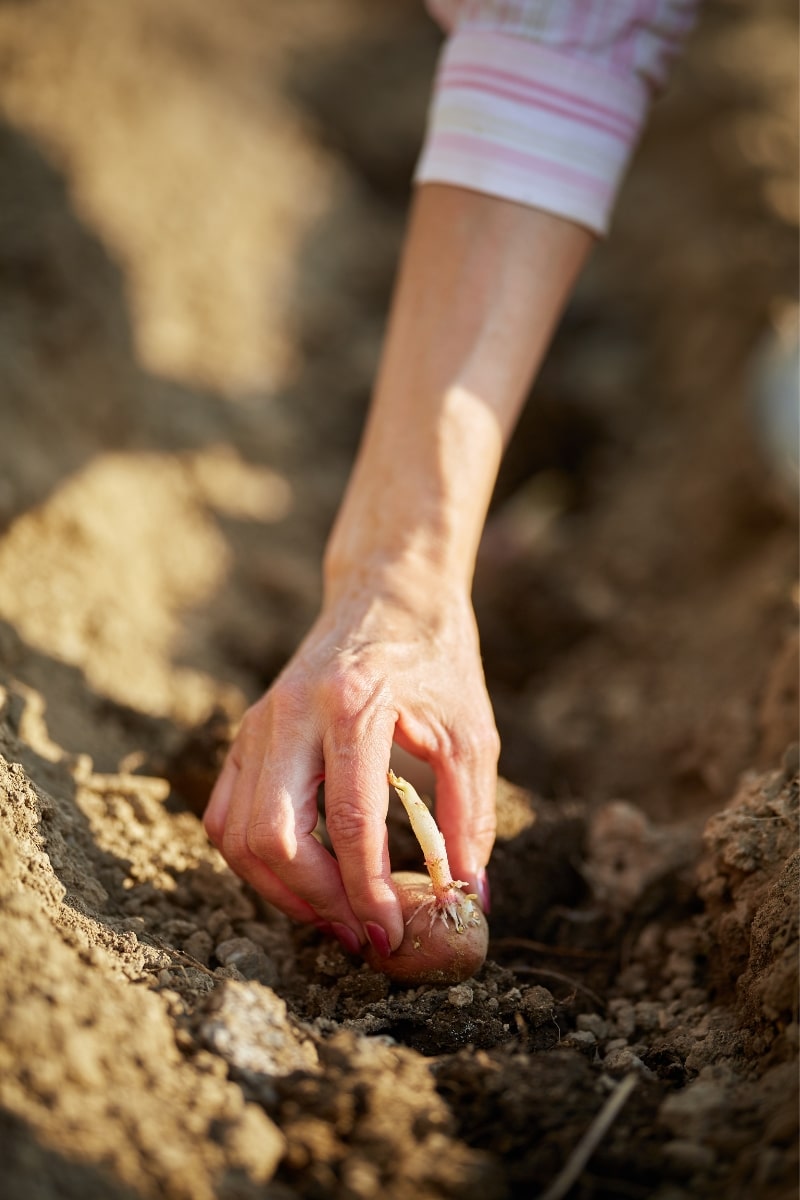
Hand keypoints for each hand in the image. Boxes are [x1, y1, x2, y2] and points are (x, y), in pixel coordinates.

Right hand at [203, 575, 498, 956]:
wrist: (388, 592)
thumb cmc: (436, 660)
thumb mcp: (470, 734)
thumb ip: (469, 817)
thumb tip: (469, 898)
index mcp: (352, 704)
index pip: (348, 820)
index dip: (368, 890)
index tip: (392, 934)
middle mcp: (291, 713)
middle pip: (272, 835)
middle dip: (316, 900)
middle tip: (361, 932)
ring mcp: (259, 722)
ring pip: (236, 833)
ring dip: (280, 889)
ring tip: (334, 914)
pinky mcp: (247, 734)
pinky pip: (226, 813)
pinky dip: (254, 859)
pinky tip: (301, 877)